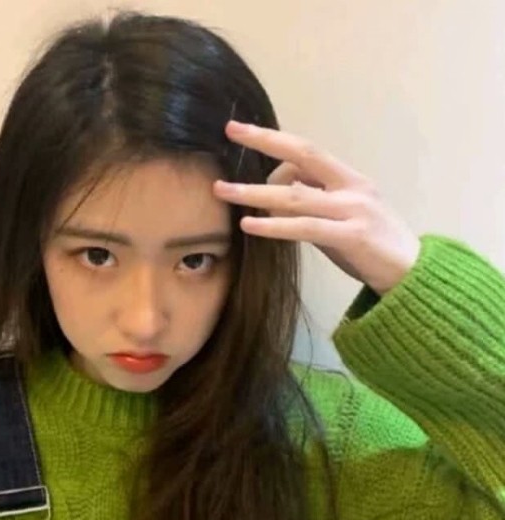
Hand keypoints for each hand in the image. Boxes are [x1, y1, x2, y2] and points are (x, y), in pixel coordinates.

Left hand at [213, 120, 420, 295]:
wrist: (411, 275)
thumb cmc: (370, 248)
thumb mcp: (339, 219)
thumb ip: (311, 205)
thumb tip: (272, 198)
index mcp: (349, 179)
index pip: (307, 151)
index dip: (274, 139)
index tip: (242, 129)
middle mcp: (351, 188)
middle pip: (302, 156)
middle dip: (265, 141)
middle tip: (231, 131)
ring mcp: (353, 210)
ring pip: (295, 196)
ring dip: (255, 193)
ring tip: (223, 191)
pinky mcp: (352, 236)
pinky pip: (305, 228)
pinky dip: (274, 226)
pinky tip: (248, 226)